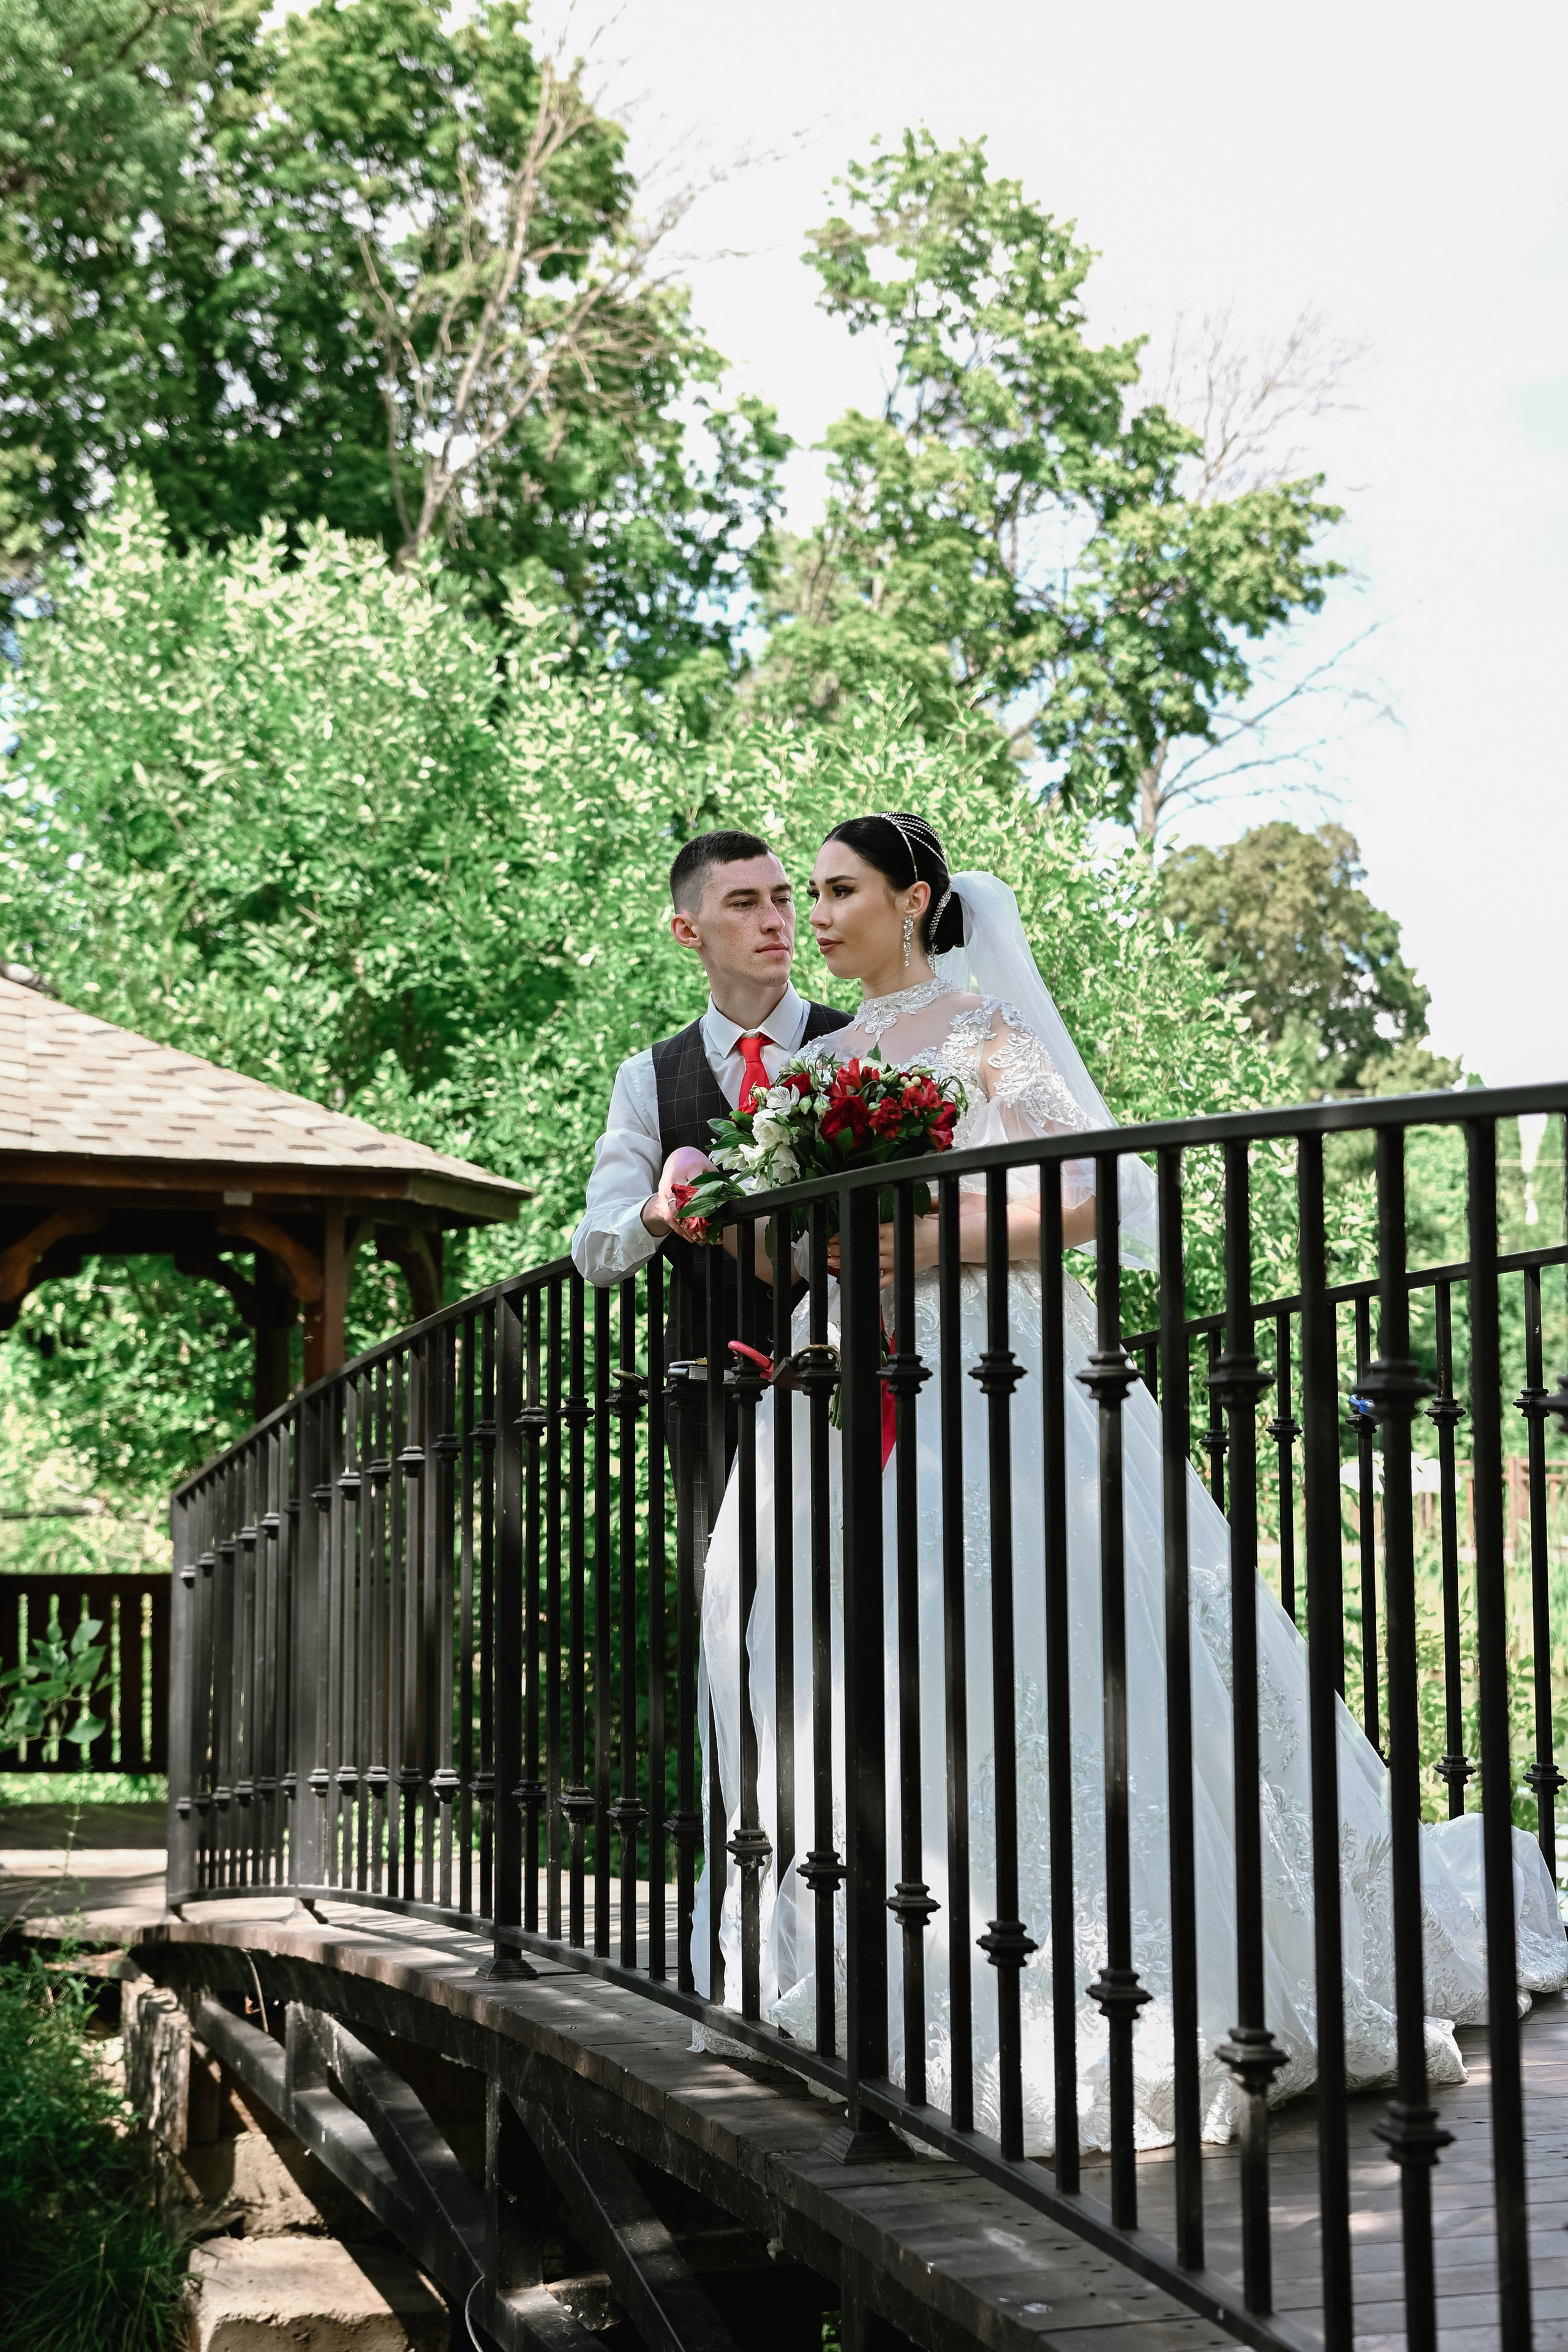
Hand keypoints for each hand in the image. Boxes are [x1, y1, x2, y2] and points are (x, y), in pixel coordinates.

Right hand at [643, 1146, 715, 1240]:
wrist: (676, 1158)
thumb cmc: (695, 1164)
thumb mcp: (709, 1168)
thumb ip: (716, 1182)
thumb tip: (729, 1200)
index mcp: (690, 1168)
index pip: (696, 1188)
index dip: (703, 1204)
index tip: (712, 1217)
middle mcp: (675, 1179)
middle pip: (683, 1204)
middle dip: (695, 1221)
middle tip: (706, 1233)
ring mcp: (666, 1190)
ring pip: (674, 1213)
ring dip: (687, 1229)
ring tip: (700, 1239)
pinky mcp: (662, 1198)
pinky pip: (669, 1217)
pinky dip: (680, 1229)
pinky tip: (690, 1237)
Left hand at [824, 1206, 943, 1282]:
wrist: (941, 1242)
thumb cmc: (924, 1229)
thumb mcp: (904, 1217)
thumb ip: (885, 1220)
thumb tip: (867, 1212)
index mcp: (889, 1230)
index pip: (862, 1232)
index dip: (845, 1236)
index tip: (833, 1238)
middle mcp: (888, 1246)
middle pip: (860, 1248)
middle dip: (841, 1250)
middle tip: (828, 1250)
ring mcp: (892, 1262)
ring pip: (866, 1264)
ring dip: (847, 1264)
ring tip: (833, 1262)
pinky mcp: (897, 1273)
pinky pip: (879, 1281)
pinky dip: (867, 1282)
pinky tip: (855, 1280)